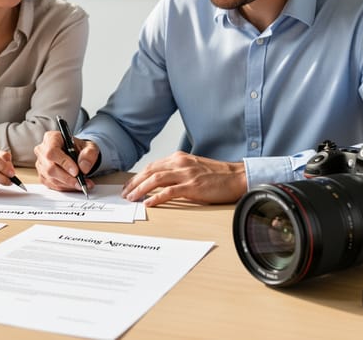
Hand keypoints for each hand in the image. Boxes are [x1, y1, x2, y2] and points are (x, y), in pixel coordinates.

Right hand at [33, 130, 96, 192]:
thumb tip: (83, 167)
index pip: (52, 151)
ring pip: (51, 178)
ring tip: (82, 184)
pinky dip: (65, 187)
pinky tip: (74, 185)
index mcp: (52, 138)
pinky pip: (52, 185)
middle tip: (80, 181)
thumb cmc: (81, 149)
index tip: (76, 171)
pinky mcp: (42, 175)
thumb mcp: (90, 147)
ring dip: (68, 184)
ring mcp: (41, 164)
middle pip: (50, 167)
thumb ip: (89, 154)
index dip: (63, 163)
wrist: (78, 155)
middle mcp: (42, 150)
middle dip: (67, 178)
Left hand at [120, 152, 246, 206]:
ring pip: (156, 180)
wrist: (237, 177)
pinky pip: (169, 192)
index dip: (138, 177)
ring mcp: (186, 174)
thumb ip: (177, 172)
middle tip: (125, 194)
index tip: (130, 186)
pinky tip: (149, 203)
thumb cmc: (217, 175)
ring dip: (141, 189)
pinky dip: (156, 197)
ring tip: (132, 199)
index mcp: (179, 158)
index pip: (152, 166)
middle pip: (150, 171)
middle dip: (134, 183)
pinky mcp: (193, 186)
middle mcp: (180, 163)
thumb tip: (160, 182)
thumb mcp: (193, 168)